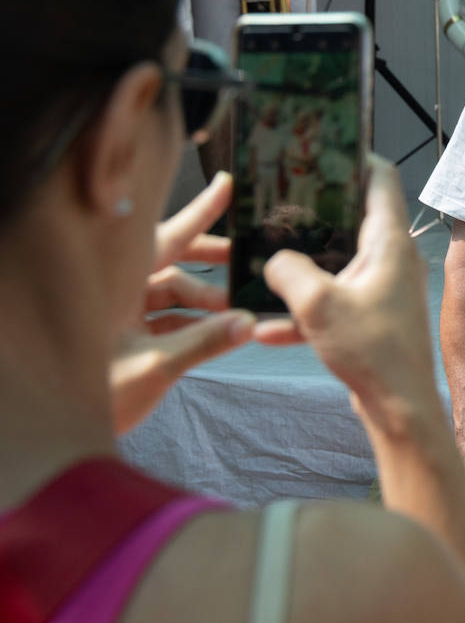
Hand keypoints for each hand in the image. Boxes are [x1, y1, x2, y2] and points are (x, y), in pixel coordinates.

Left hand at [111, 173, 254, 432]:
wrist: (59, 436)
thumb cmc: (92, 395)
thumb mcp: (155, 366)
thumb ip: (205, 342)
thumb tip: (247, 323)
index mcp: (115, 286)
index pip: (165, 238)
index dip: (199, 211)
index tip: (227, 186)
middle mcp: (117, 293)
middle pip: (172, 261)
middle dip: (212, 261)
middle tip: (247, 261)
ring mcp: (123, 316)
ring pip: (174, 293)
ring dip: (208, 301)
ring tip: (239, 313)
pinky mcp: (129, 338)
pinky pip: (170, 318)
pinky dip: (196, 322)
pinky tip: (222, 331)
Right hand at [255, 156, 438, 425]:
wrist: (399, 410)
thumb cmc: (373, 353)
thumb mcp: (317, 305)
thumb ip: (288, 269)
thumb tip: (272, 258)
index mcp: (388, 243)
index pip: (381, 179)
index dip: (355, 158)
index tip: (324, 147)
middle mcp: (390, 260)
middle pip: (351, 219)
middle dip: (313, 212)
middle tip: (277, 199)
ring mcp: (382, 290)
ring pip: (336, 264)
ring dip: (301, 267)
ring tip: (261, 260)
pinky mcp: (371, 319)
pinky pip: (332, 304)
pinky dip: (303, 312)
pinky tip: (265, 329)